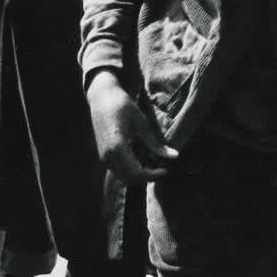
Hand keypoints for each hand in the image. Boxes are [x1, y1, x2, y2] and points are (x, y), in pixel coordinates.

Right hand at [86, 71, 177, 186]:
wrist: (101, 98)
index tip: (166, 170)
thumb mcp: (142, 124)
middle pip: (130, 179)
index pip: (137, 173)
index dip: (153, 175)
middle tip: (162, 168)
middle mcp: (108, 157)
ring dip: (139, 175)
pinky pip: (119, 170)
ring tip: (153, 163)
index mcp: (117, 149)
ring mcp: (104, 157)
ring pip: (124, 177)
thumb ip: (156, 144)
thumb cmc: (122, 106)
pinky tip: (142, 159)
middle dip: (147, 177)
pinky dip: (131, 170)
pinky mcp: (103, 156)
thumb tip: (174, 156)